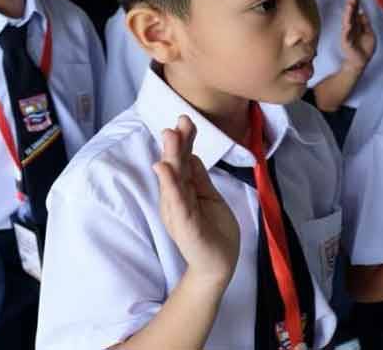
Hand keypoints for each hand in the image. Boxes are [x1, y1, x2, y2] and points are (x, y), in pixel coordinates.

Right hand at [153, 116, 239, 283]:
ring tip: (170, 135)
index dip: (184, 141)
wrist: (218, 264)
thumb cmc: (213, 231)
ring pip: (173, 180)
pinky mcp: (183, 224)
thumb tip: (192, 154)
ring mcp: (178, 211)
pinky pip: (177, 202)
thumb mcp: (209, 197)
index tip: (185, 119)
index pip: (183, 161)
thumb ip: (199, 178)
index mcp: (184, 190)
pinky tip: (164, 168)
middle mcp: (176, 198)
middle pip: (176, 166)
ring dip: (171, 156)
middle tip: (177, 121)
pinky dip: (170, 184)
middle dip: (176, 143)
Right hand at [340, 0, 374, 71]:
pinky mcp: (346, 43)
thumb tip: (362, 14)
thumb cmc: (364, 48)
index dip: (355, 6)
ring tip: (349, 7)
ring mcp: (347, 36)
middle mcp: (350, 29)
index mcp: (356, 26)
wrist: (360, 62)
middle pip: (350, 16)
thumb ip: (365, 24)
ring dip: (347, 15)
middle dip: (351, 7)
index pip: (355, 14)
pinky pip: (346, 36)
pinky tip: (348, 24)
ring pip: (347, 23)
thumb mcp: (369, 33)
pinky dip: (347, 30)